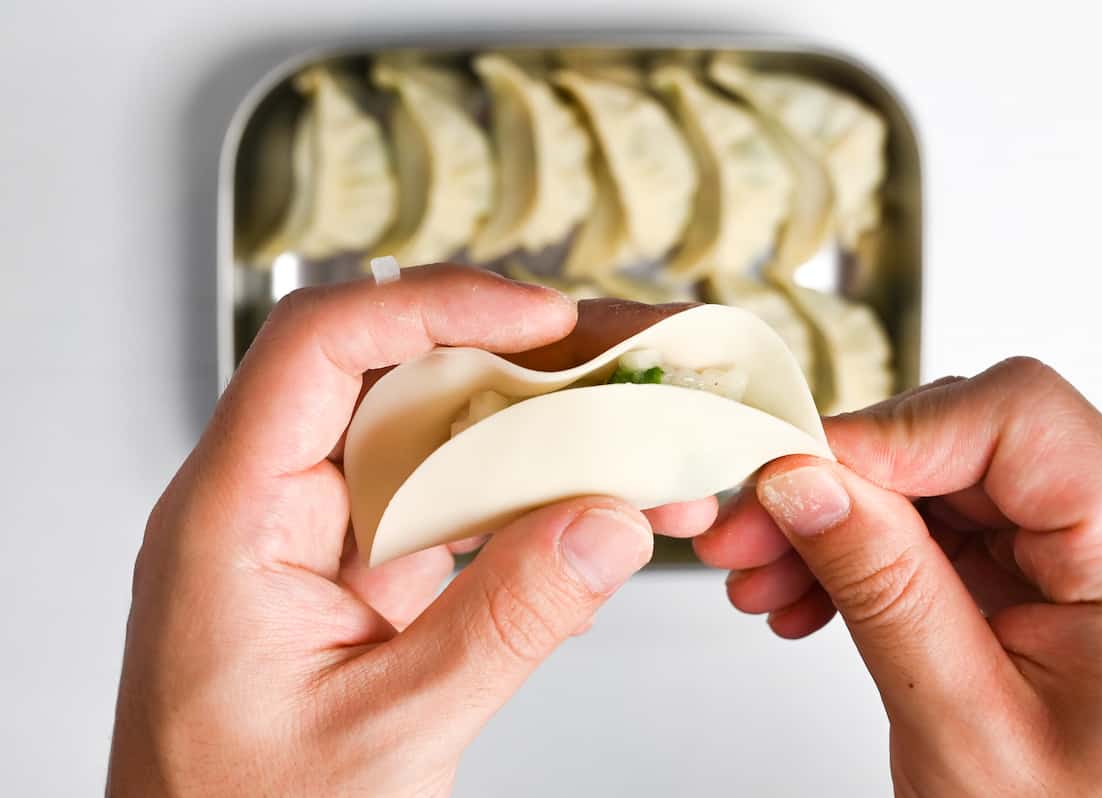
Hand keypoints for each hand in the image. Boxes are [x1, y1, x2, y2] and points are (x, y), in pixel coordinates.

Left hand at [107, 266, 715, 796]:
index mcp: (232, 519)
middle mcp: (276, 506)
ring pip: (442, 438)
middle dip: (526, 359)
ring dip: (547, 432)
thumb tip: (606, 524)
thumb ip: (503, 625)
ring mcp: (327, 539)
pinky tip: (600, 513)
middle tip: (630, 358)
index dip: (435, 307)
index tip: (542, 317)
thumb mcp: (384, 733)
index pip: (320, 348)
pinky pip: (457, 504)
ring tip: (640, 436)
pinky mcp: (371, 574)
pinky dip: (534, 501)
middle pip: (403, 377)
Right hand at [695, 357, 1101, 795]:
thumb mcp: (963, 724)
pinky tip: (813, 593)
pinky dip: (866, 546)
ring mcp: (1086, 534)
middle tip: (745, 532)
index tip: (788, 475)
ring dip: (836, 520)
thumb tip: (801, 483)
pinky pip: (939, 515)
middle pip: (959, 437)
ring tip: (766, 580)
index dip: (888, 432)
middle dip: (837, 483)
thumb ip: (883, 589)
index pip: (1016, 417)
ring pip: (933, 473)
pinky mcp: (1043, 552)